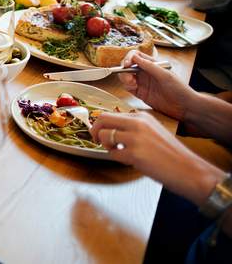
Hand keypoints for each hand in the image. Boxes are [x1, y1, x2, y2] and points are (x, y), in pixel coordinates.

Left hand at [90, 111, 222, 203]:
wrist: (190, 170)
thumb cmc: (172, 154)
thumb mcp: (153, 132)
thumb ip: (134, 128)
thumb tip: (112, 129)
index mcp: (142, 117)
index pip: (110, 113)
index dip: (101, 124)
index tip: (100, 132)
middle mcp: (138, 123)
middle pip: (102, 119)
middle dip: (95, 130)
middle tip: (97, 140)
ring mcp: (135, 138)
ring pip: (103, 135)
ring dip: (106, 146)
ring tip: (118, 151)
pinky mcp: (134, 154)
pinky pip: (112, 153)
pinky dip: (116, 158)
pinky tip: (128, 160)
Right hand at [117, 50, 196, 120]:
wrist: (184, 107)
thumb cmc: (180, 89)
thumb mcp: (165, 75)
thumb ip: (150, 66)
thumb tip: (135, 57)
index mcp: (153, 65)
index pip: (136, 56)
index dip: (129, 58)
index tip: (127, 64)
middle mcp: (146, 72)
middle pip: (128, 66)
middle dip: (125, 69)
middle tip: (128, 77)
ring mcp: (142, 83)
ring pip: (126, 76)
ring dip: (124, 78)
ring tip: (131, 83)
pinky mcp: (140, 93)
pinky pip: (128, 87)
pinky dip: (127, 86)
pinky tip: (133, 88)